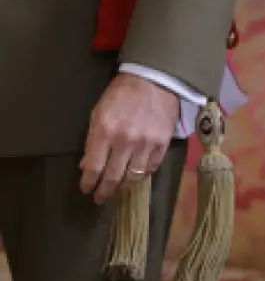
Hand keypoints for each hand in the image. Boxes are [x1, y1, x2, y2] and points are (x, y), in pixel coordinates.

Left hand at [80, 74, 178, 203]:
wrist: (155, 81)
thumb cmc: (121, 94)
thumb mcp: (99, 113)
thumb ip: (92, 139)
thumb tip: (87, 164)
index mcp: (105, 131)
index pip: (93, 166)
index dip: (89, 182)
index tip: (86, 190)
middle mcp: (125, 141)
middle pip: (113, 176)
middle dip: (105, 190)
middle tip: (100, 199)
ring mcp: (146, 144)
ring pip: (133, 176)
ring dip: (124, 187)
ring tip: (118, 192)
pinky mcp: (163, 144)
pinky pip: (152, 167)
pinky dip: (143, 175)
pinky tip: (136, 177)